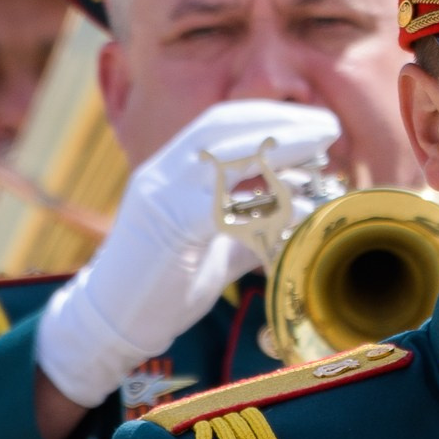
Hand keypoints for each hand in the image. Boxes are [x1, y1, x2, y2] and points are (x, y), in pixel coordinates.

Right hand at [33, 100, 338, 412]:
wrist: (109, 322)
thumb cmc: (161, 283)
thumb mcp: (211, 242)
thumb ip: (247, 220)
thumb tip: (299, 207)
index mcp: (168, 168)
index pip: (220, 121)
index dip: (269, 116)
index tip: (312, 122)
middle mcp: (160, 173)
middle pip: (225, 128)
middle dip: (282, 124)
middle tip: (328, 129)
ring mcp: (158, 197)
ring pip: (224, 159)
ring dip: (278, 154)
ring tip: (321, 157)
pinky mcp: (164, 229)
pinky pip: (223, 207)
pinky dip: (266, 204)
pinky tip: (298, 207)